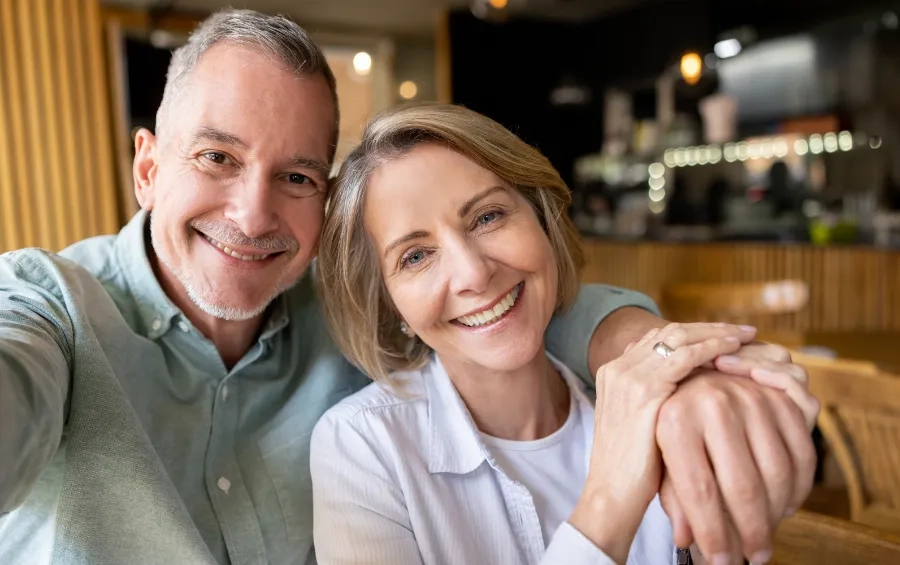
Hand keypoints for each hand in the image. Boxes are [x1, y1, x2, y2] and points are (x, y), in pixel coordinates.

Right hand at [569, 323, 746, 563]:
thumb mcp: (641, 424)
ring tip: (746, 337)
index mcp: (614, 372)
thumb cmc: (632, 470)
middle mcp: (619, 368)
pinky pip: (686, 358)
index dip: (694, 333)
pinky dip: (713, 350)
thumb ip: (657, 400)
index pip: (658, 338)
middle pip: (670, 331)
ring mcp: (629, 376)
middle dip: (708, 328)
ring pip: (680, 338)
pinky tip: (736, 352)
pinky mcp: (646, 391)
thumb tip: (685, 389)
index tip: (722, 336)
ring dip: (716, 334)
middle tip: (742, 331)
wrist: (611, 495)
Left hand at [656, 345, 818, 564]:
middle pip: (744, 486)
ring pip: (777, 471)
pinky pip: (801, 449)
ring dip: (778, 513)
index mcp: (675, 420)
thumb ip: (674, 496)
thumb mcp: (660, 455)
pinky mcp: (778, 394)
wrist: (689, 370)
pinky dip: (800, 485)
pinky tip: (786, 505)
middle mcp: (713, 403)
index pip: (700, 490)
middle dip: (752, 532)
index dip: (713, 533)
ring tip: (768, 535)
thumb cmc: (669, 420)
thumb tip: (686, 539)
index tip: (721, 562)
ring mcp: (750, 395)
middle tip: (754, 558)